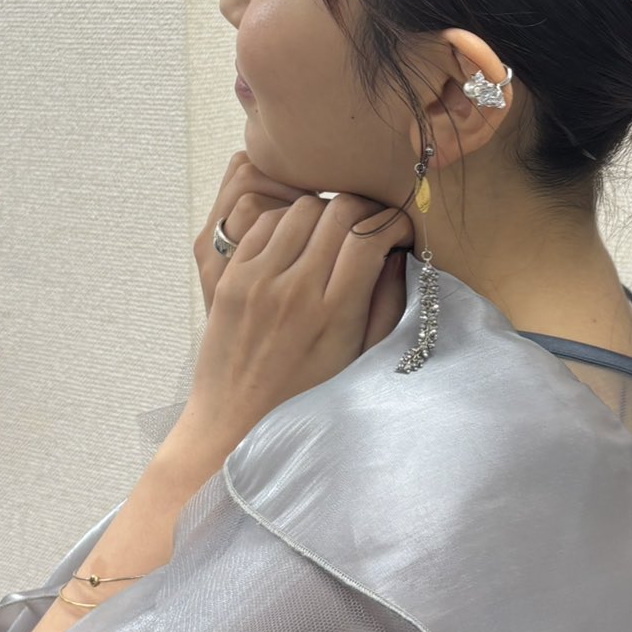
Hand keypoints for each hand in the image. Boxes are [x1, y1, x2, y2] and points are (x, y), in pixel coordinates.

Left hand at [180, 170, 414, 463]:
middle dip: (365, 211)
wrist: (235, 422)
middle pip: (339, 212)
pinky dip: (287, 222)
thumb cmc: (306, 398)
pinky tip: (297, 242)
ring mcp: (258, 280)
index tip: (400, 231)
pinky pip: (264, 223)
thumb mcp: (362, 360)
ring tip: (333, 233)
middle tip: (370, 226)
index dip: (393, 223)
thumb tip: (397, 253)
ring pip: (302, 208)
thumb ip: (387, 305)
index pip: (369, 236)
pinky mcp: (231, 278)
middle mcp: (296, 290)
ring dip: (326, 213)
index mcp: (334, 314)